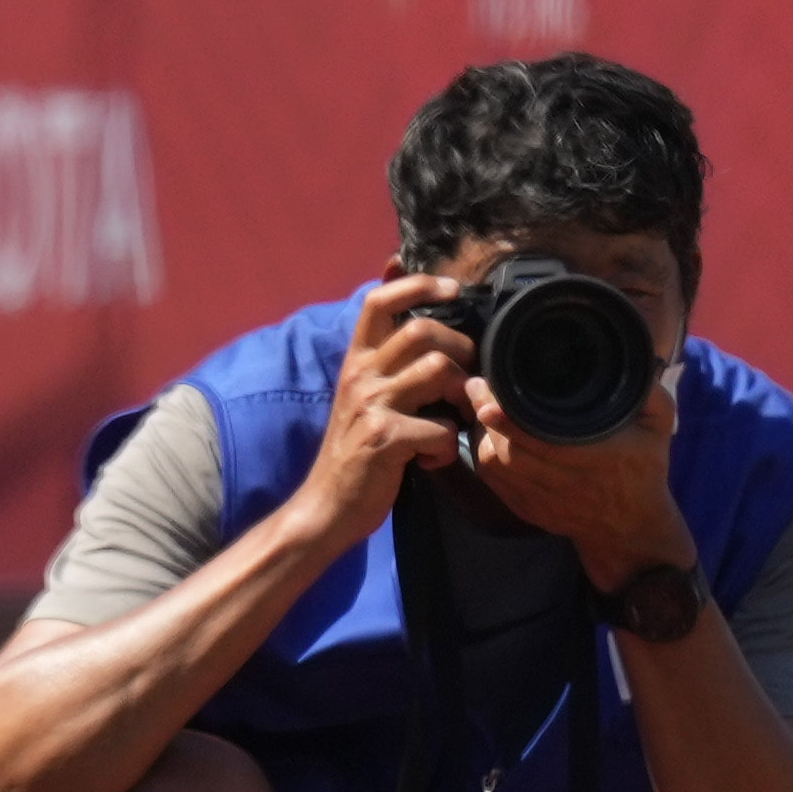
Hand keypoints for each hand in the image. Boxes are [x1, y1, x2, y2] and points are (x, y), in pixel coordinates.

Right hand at [288, 276, 475, 552]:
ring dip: (460, 395)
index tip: (454, 289)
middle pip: (422, 329)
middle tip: (465, 380)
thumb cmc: (357, 450)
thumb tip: (416, 318)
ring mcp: (371, 405)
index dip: (419, 284)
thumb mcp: (365, 396)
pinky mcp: (384, 440)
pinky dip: (447, 447)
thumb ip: (388, 360)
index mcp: (356, 360)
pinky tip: (432, 460)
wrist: (327, 507)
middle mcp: (360, 375)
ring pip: (436, 369)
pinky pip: (440, 428)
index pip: (380, 299)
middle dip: (459, 349)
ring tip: (454, 420)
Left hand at [465, 371, 695, 593]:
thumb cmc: (643, 469)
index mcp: (597, 459)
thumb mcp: (659, 426)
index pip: (542, 439)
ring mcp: (540, 499)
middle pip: (508, 449)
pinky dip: (484, 453)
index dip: (509, 419)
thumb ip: (648, 393)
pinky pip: (493, 480)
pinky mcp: (525, 508)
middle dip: (486, 416)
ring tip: (479, 402)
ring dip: (481, 434)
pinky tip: (484, 432)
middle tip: (475, 385)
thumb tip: (631, 358)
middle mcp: (564, 482)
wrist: (628, 527)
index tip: (490, 394)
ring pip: (495, 465)